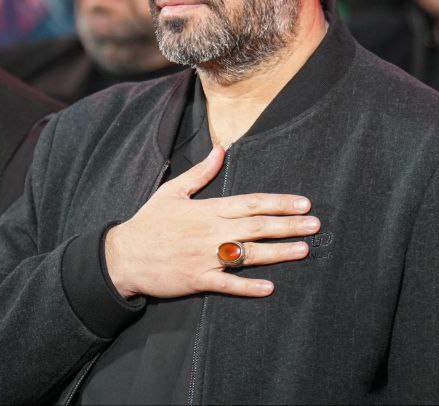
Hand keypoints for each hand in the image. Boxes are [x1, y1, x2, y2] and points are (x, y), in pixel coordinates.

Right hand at [104, 146, 318, 299]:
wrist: (123, 256)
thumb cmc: (149, 222)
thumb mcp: (173, 191)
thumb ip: (201, 173)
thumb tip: (221, 150)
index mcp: (207, 210)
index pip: (250, 203)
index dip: (278, 203)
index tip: (302, 202)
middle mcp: (210, 232)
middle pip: (256, 227)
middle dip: (288, 225)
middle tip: (315, 224)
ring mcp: (205, 257)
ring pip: (248, 255)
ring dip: (278, 252)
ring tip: (303, 249)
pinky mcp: (197, 280)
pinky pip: (227, 284)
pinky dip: (247, 286)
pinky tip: (269, 287)